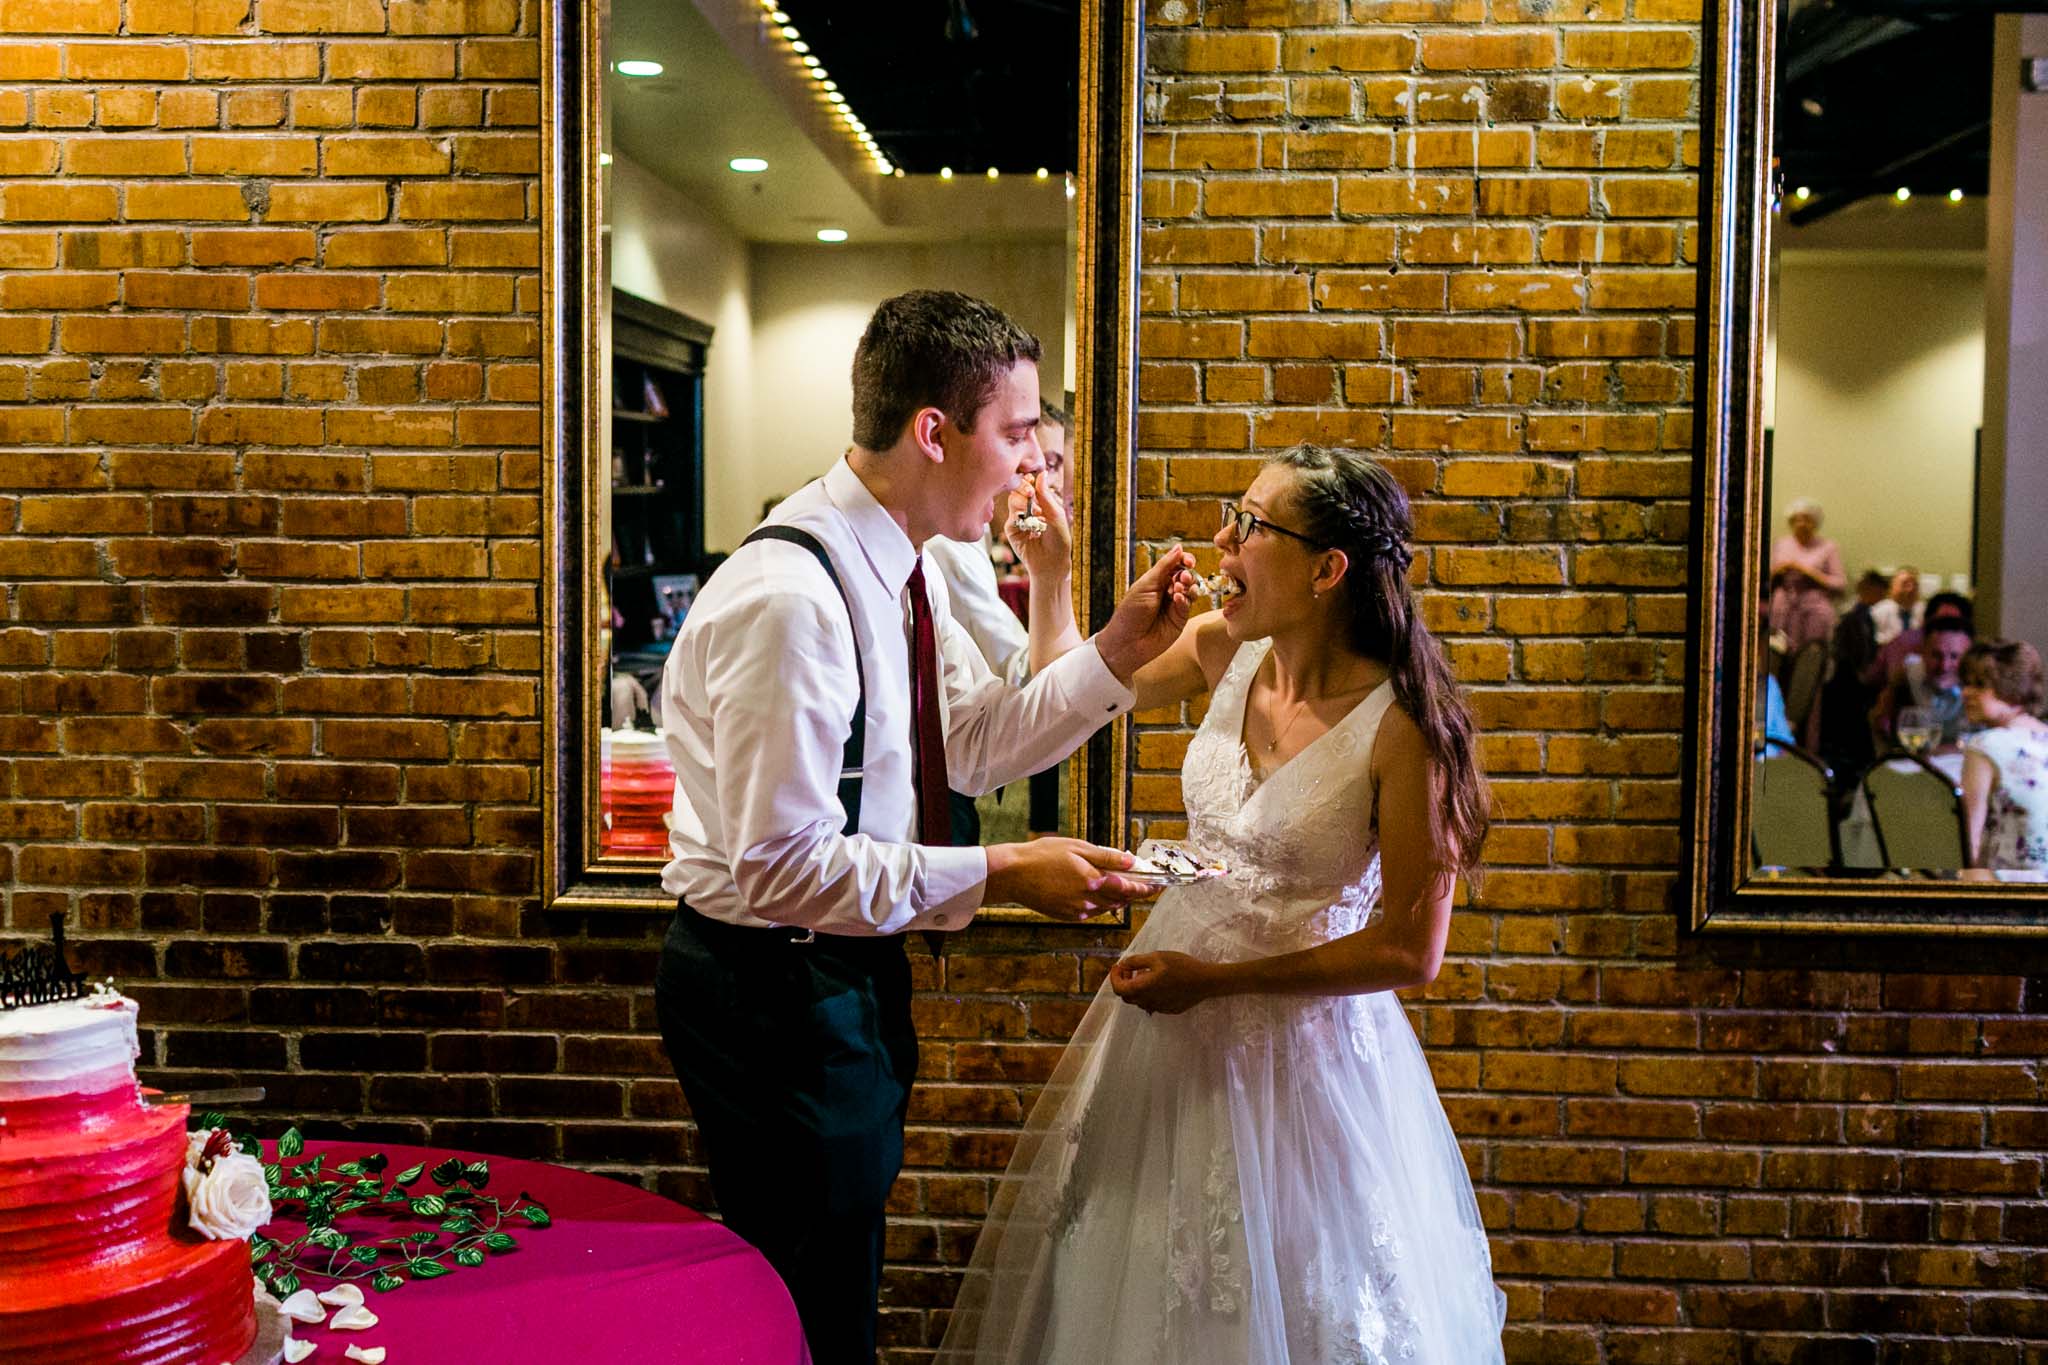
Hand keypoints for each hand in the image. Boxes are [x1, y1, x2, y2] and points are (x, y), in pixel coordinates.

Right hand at [985, 838, 1155, 921]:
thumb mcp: (1077, 848)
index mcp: (1092, 880)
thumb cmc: (1042, 855)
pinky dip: (1101, 904)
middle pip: (1120, 900)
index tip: (1157, 886)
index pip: (1127, 888)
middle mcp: (1087, 900)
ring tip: (1125, 889)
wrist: (1013, 874)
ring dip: (1119, 900)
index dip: (1144, 888)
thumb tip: (1131, 861)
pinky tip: (1100, 895)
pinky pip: (1091, 912)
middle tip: (1145, 886)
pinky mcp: (1066, 915)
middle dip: (1134, 894)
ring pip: (1107, 908)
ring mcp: (1076, 910)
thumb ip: (1106, 857)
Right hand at [1002, 473, 1070, 580]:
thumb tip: (1042, 473)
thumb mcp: (1056, 515)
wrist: (1051, 563)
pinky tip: (1028, 525)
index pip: (1031, 486)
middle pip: (1019, 490)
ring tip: (1032, 512)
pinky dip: (1019, 517)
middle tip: (1030, 493)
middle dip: (1024, 488)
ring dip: (1022, 503)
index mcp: (1041, 504)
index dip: (1029, 480)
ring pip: (1013, 501)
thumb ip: (1046, 495)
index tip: (1031, 478)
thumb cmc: (1059, 540)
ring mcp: (1019, 519)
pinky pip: (1011, 517)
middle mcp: (1029, 509)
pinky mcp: (1011, 530)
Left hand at [1094, 545, 1196, 684]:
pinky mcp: (1180, 620)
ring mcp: (1174, 606)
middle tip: (1182, 578)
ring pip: (1191, 590)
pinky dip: (1185, 600)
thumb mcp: (1146, 585)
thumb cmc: (1130, 613)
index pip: (1176, 565)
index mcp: (1156, 581)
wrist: (1127, 643)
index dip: (1184, 561)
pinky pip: (1188, 605)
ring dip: (1188, 586)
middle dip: (1187, 574)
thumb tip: (1179, 547)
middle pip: (1186, 576)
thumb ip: (1164, 566)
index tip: (1188, 561)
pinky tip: (1177, 600)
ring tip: (1179, 589)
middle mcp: (1167, 592)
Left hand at [1109, 951, 1220, 1014]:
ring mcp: (1159, 1008)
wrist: (1205, 981)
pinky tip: (1158, 983)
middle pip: (1127, 997)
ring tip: (1145, 974)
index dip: (1114, 977)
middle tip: (1130, 970)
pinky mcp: (1169, 1009)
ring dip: (1136, 989)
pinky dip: (1148, 994)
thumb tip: (1123, 965)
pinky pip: (1152, 1003)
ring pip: (1139, 1001)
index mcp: (1142, 989)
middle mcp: (1148, 1002)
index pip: (1118, 988)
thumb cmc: (1181, 966)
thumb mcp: (1156, 957)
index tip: (1118, 966)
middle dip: (1123, 983)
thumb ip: (1136, 961)